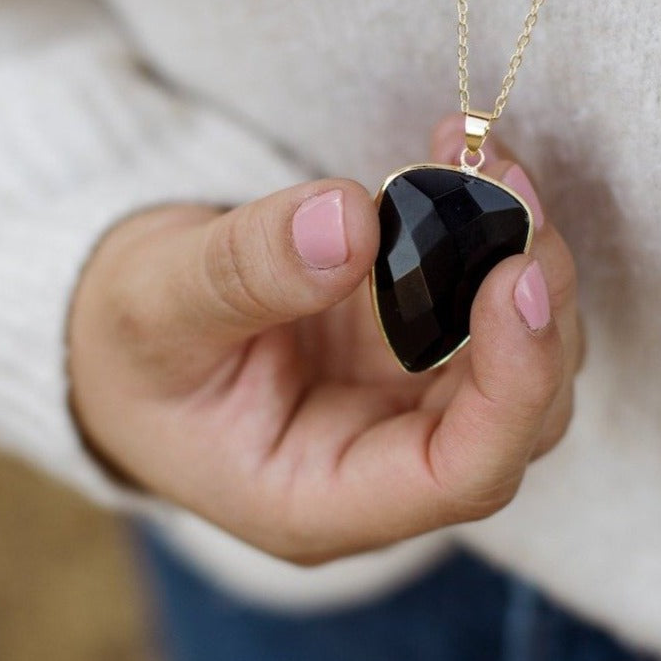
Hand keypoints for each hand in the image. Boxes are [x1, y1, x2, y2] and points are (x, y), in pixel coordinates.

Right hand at [66, 112, 584, 564]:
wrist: (126, 335)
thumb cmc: (128, 350)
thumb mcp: (152, 306)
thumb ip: (243, 272)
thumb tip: (346, 221)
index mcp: (321, 502)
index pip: (461, 476)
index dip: (514, 382)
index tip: (516, 273)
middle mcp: (388, 469)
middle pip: (519, 414)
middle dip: (534, 301)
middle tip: (507, 186)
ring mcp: (413, 409)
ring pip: (523, 357)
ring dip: (520, 256)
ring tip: (483, 161)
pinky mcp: (423, 351)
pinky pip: (488, 301)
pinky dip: (489, 232)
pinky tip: (463, 159)